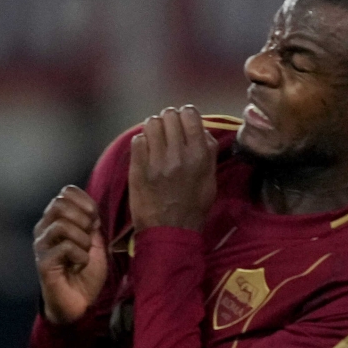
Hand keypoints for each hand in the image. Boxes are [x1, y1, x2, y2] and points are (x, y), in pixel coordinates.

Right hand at [33, 185, 110, 324]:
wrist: (80, 304)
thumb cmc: (86, 273)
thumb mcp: (94, 241)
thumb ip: (91, 222)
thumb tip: (90, 208)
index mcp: (56, 220)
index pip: (66, 192)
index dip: (85, 201)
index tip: (95, 220)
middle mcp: (44, 229)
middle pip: (60, 203)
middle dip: (82, 219)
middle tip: (89, 238)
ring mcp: (41, 246)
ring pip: (62, 225)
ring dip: (82, 240)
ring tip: (84, 254)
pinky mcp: (43, 263)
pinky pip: (65, 247)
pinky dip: (80, 256)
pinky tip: (79, 266)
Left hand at [127, 105, 217, 232]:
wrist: (169, 233)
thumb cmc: (193, 208)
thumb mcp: (210, 180)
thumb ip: (208, 153)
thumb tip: (201, 130)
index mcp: (199, 155)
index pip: (190, 114)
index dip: (185, 116)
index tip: (183, 124)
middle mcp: (178, 154)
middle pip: (169, 115)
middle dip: (168, 121)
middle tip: (167, 133)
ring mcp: (156, 161)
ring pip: (151, 123)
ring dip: (153, 129)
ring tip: (155, 140)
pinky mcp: (138, 168)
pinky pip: (138, 140)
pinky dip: (141, 143)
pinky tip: (145, 153)